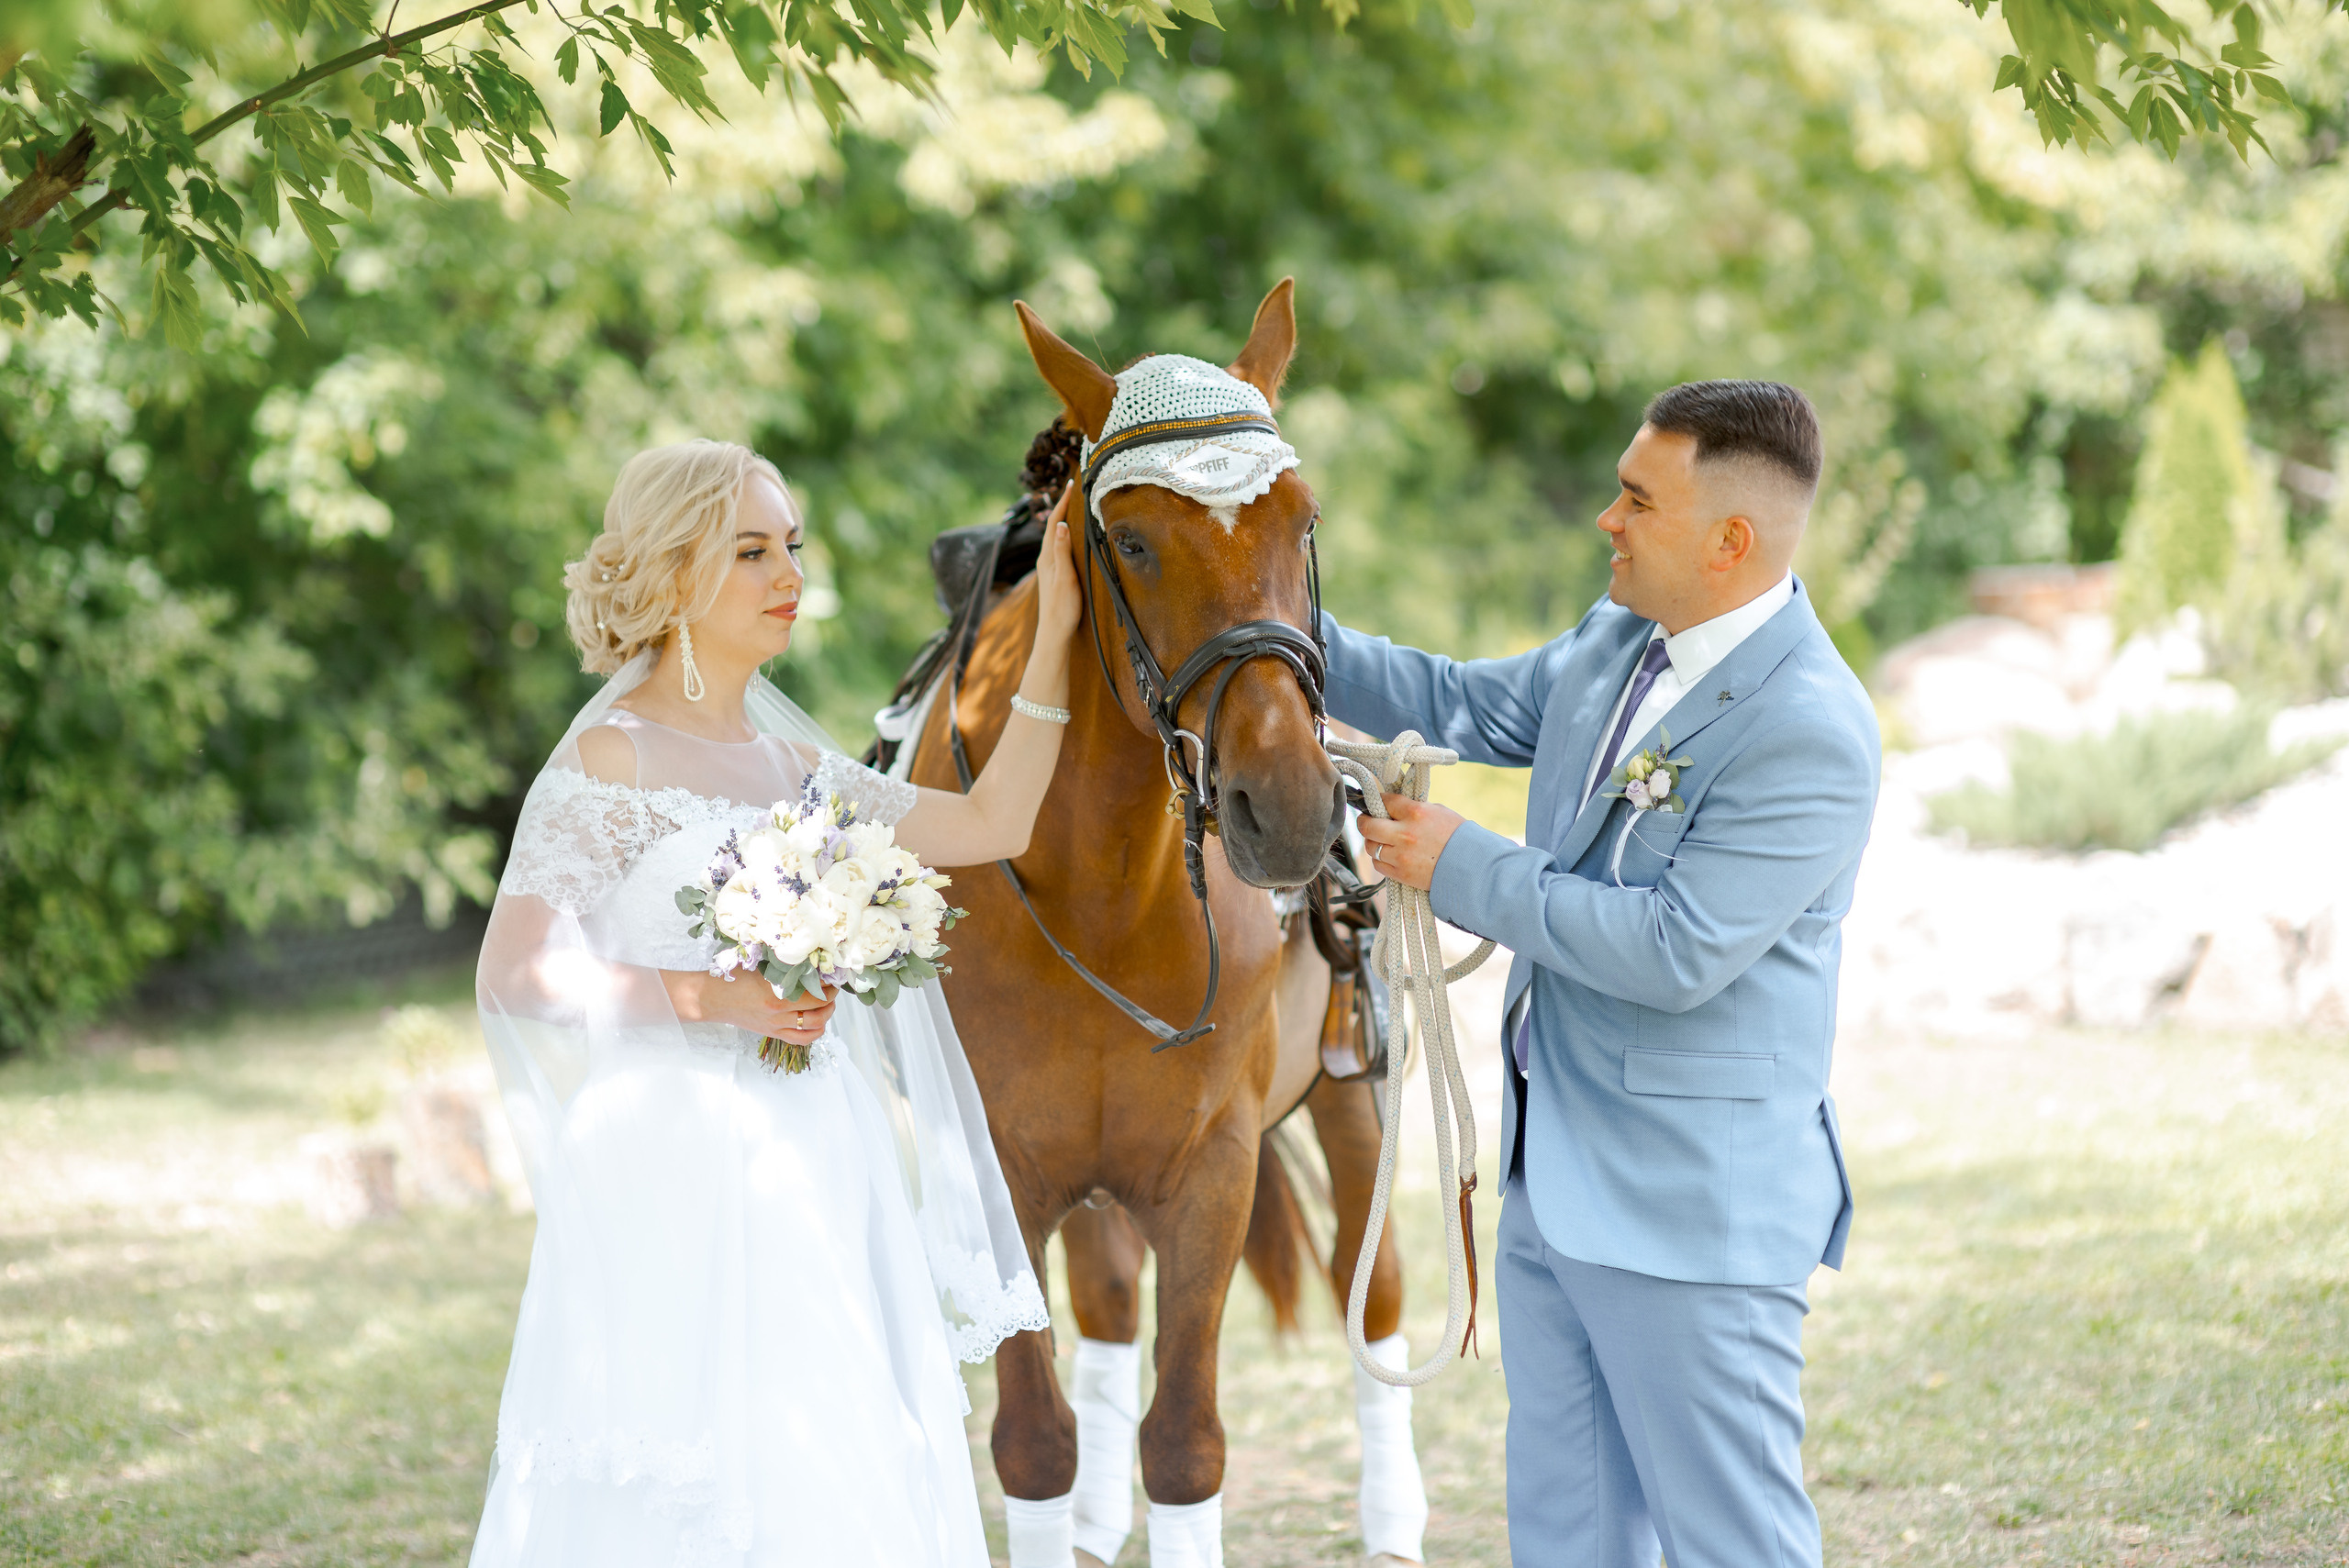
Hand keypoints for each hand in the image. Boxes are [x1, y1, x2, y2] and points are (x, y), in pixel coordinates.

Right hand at [667, 969, 837, 1043]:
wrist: (713, 998)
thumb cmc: (734, 978)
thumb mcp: (761, 966)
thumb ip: (785, 967)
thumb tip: (810, 962)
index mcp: (776, 992)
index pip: (814, 990)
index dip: (828, 983)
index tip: (832, 976)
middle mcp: (778, 1011)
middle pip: (818, 1008)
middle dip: (831, 998)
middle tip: (832, 989)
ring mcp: (776, 1025)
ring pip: (813, 1027)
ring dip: (826, 1016)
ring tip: (828, 1005)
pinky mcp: (772, 1033)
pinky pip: (800, 1039)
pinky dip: (814, 1033)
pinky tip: (818, 1023)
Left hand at [1031, 483, 1081, 651]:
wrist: (1054, 632)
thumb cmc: (1062, 608)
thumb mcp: (1065, 578)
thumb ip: (1063, 552)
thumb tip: (1062, 525)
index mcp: (1047, 557)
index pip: (1054, 523)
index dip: (1062, 503)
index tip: (1071, 486)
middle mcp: (1045, 559)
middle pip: (1053, 526)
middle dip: (1062, 506)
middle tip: (1073, 490)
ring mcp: (1048, 567)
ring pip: (1054, 536)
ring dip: (1062, 519)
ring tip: (1072, 506)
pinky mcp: (1053, 574)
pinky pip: (1057, 546)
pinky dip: (1064, 534)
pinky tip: (1069, 536)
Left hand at [1356, 795, 1465, 891]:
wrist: (1471, 867)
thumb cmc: (1458, 836)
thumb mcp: (1438, 812)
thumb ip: (1413, 808)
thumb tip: (1392, 807)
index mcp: (1415, 812)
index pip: (1384, 801)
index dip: (1376, 802)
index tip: (1374, 804)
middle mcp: (1404, 833)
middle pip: (1367, 826)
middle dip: (1364, 822)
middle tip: (1366, 821)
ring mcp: (1401, 855)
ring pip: (1371, 846)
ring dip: (1374, 842)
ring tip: (1382, 841)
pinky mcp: (1401, 873)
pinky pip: (1378, 864)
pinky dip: (1381, 859)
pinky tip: (1390, 855)